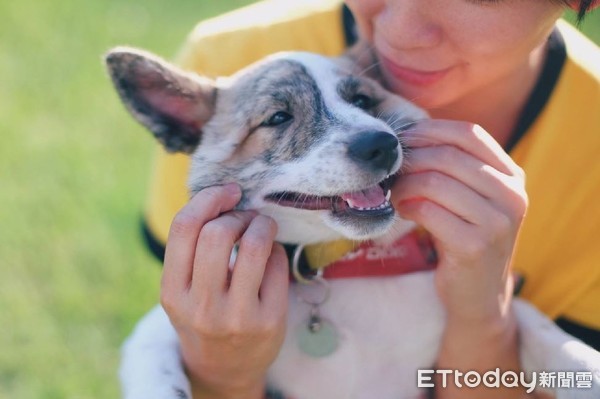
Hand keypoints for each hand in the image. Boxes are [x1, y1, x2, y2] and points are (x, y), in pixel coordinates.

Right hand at [160, 184, 288, 398]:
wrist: (226, 368)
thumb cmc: (204, 316)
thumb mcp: (183, 290)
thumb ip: (192, 250)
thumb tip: (222, 196)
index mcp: (172, 293)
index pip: (184, 228)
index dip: (208, 199)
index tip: (228, 192)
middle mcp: (201, 307)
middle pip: (217, 232)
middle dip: (237, 214)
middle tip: (245, 217)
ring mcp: (237, 316)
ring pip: (253, 245)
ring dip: (261, 224)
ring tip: (262, 227)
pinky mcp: (269, 321)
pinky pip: (277, 263)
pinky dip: (276, 249)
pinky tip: (270, 256)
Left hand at [393, 120, 527, 323]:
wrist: (479, 295)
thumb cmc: (465, 237)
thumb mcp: (469, 198)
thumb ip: (452, 168)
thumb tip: (406, 137)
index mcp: (512, 176)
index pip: (469, 134)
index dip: (430, 131)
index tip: (402, 140)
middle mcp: (512, 195)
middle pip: (448, 157)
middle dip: (411, 160)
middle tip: (391, 171)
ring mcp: (498, 222)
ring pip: (436, 182)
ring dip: (406, 185)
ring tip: (396, 194)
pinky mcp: (476, 246)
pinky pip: (430, 212)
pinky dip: (408, 207)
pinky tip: (403, 212)